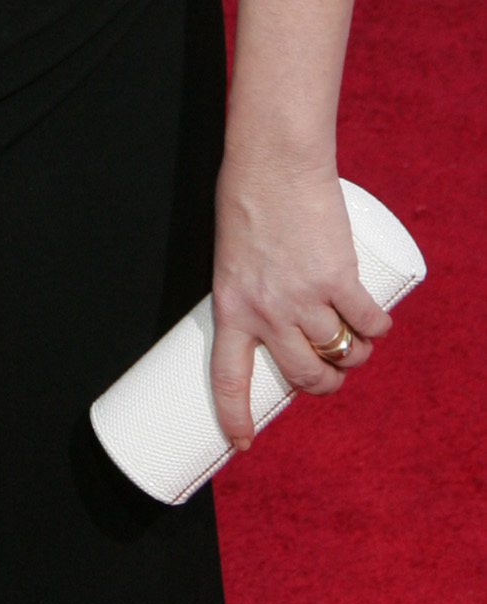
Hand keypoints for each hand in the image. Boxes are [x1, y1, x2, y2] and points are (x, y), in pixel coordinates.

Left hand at [210, 151, 389, 449]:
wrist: (274, 161)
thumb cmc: (246, 198)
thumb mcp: (232, 254)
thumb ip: (253, 289)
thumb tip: (281, 322)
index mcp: (230, 305)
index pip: (226, 377)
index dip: (233, 415)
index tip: (239, 442)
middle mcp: (266, 310)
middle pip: (302, 375)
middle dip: (322, 384)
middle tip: (331, 372)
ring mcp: (304, 297)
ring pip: (339, 352)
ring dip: (354, 356)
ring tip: (356, 344)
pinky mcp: (339, 278)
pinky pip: (367, 322)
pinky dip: (377, 329)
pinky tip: (377, 325)